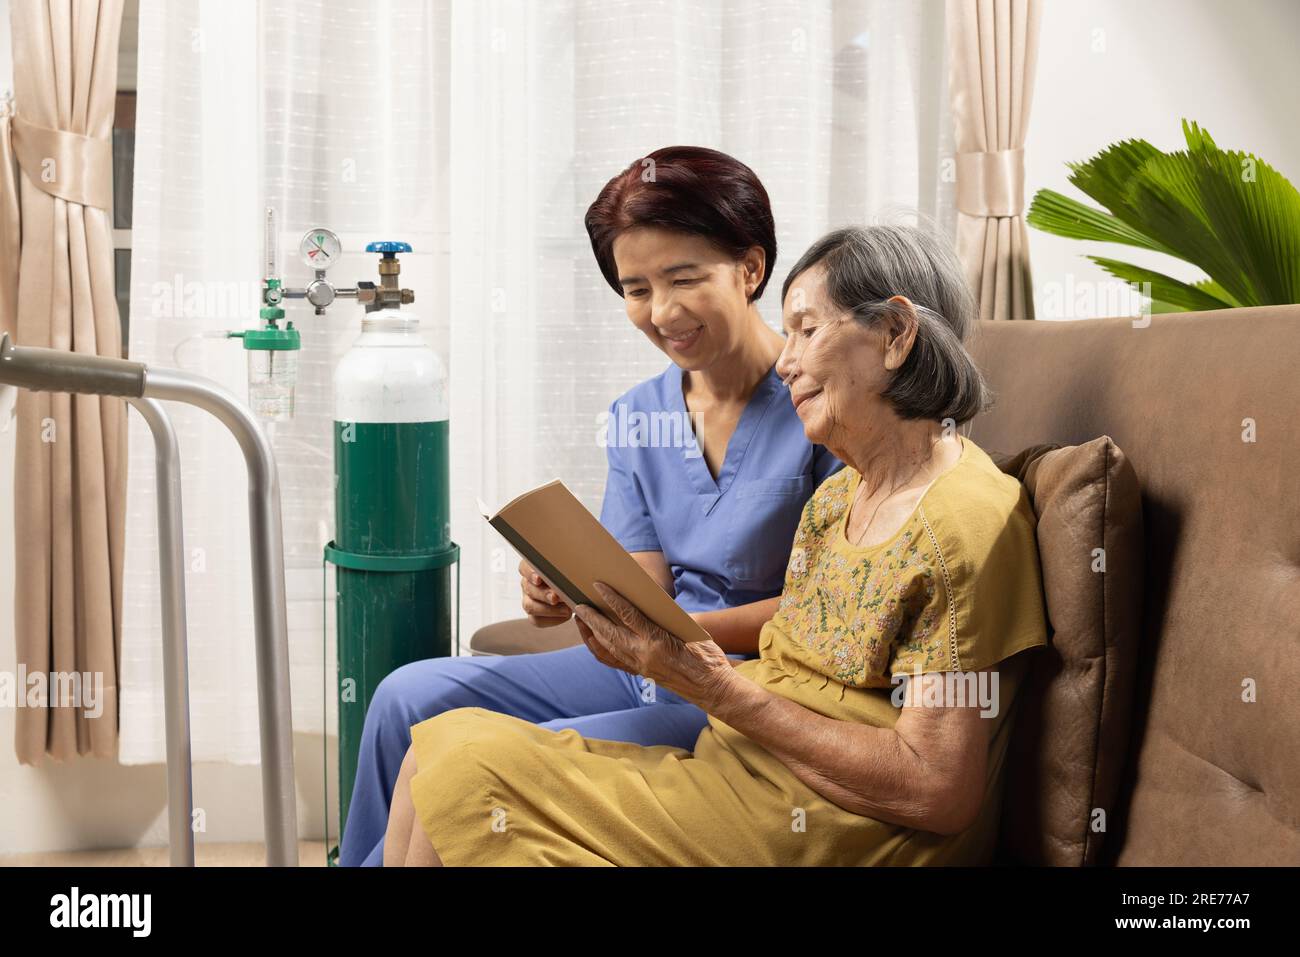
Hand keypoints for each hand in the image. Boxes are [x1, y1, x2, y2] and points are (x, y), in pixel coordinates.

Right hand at [519, 559, 572, 627]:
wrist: (577, 589)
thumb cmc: (573, 574)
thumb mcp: (569, 567)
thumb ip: (566, 565)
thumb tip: (570, 567)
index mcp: (532, 568)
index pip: (524, 568)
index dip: (530, 573)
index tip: (539, 578)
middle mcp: (527, 584)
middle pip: (528, 588)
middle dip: (543, 594)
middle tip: (556, 597)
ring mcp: (528, 600)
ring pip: (530, 606)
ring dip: (548, 609)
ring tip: (566, 609)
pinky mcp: (534, 615)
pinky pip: (536, 620)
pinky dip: (552, 619)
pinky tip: (566, 615)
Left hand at [574, 581, 737, 712]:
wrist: (712, 687)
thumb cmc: (706, 655)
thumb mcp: (689, 630)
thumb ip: (666, 617)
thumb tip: (646, 602)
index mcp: (657, 641)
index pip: (628, 616)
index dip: (612, 599)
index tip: (599, 585)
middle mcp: (643, 655)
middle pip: (608, 633)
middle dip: (591, 618)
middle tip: (578, 604)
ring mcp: (639, 666)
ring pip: (606, 649)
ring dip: (590, 634)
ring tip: (581, 620)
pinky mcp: (640, 673)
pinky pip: (612, 661)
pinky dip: (599, 649)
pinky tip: (594, 639)